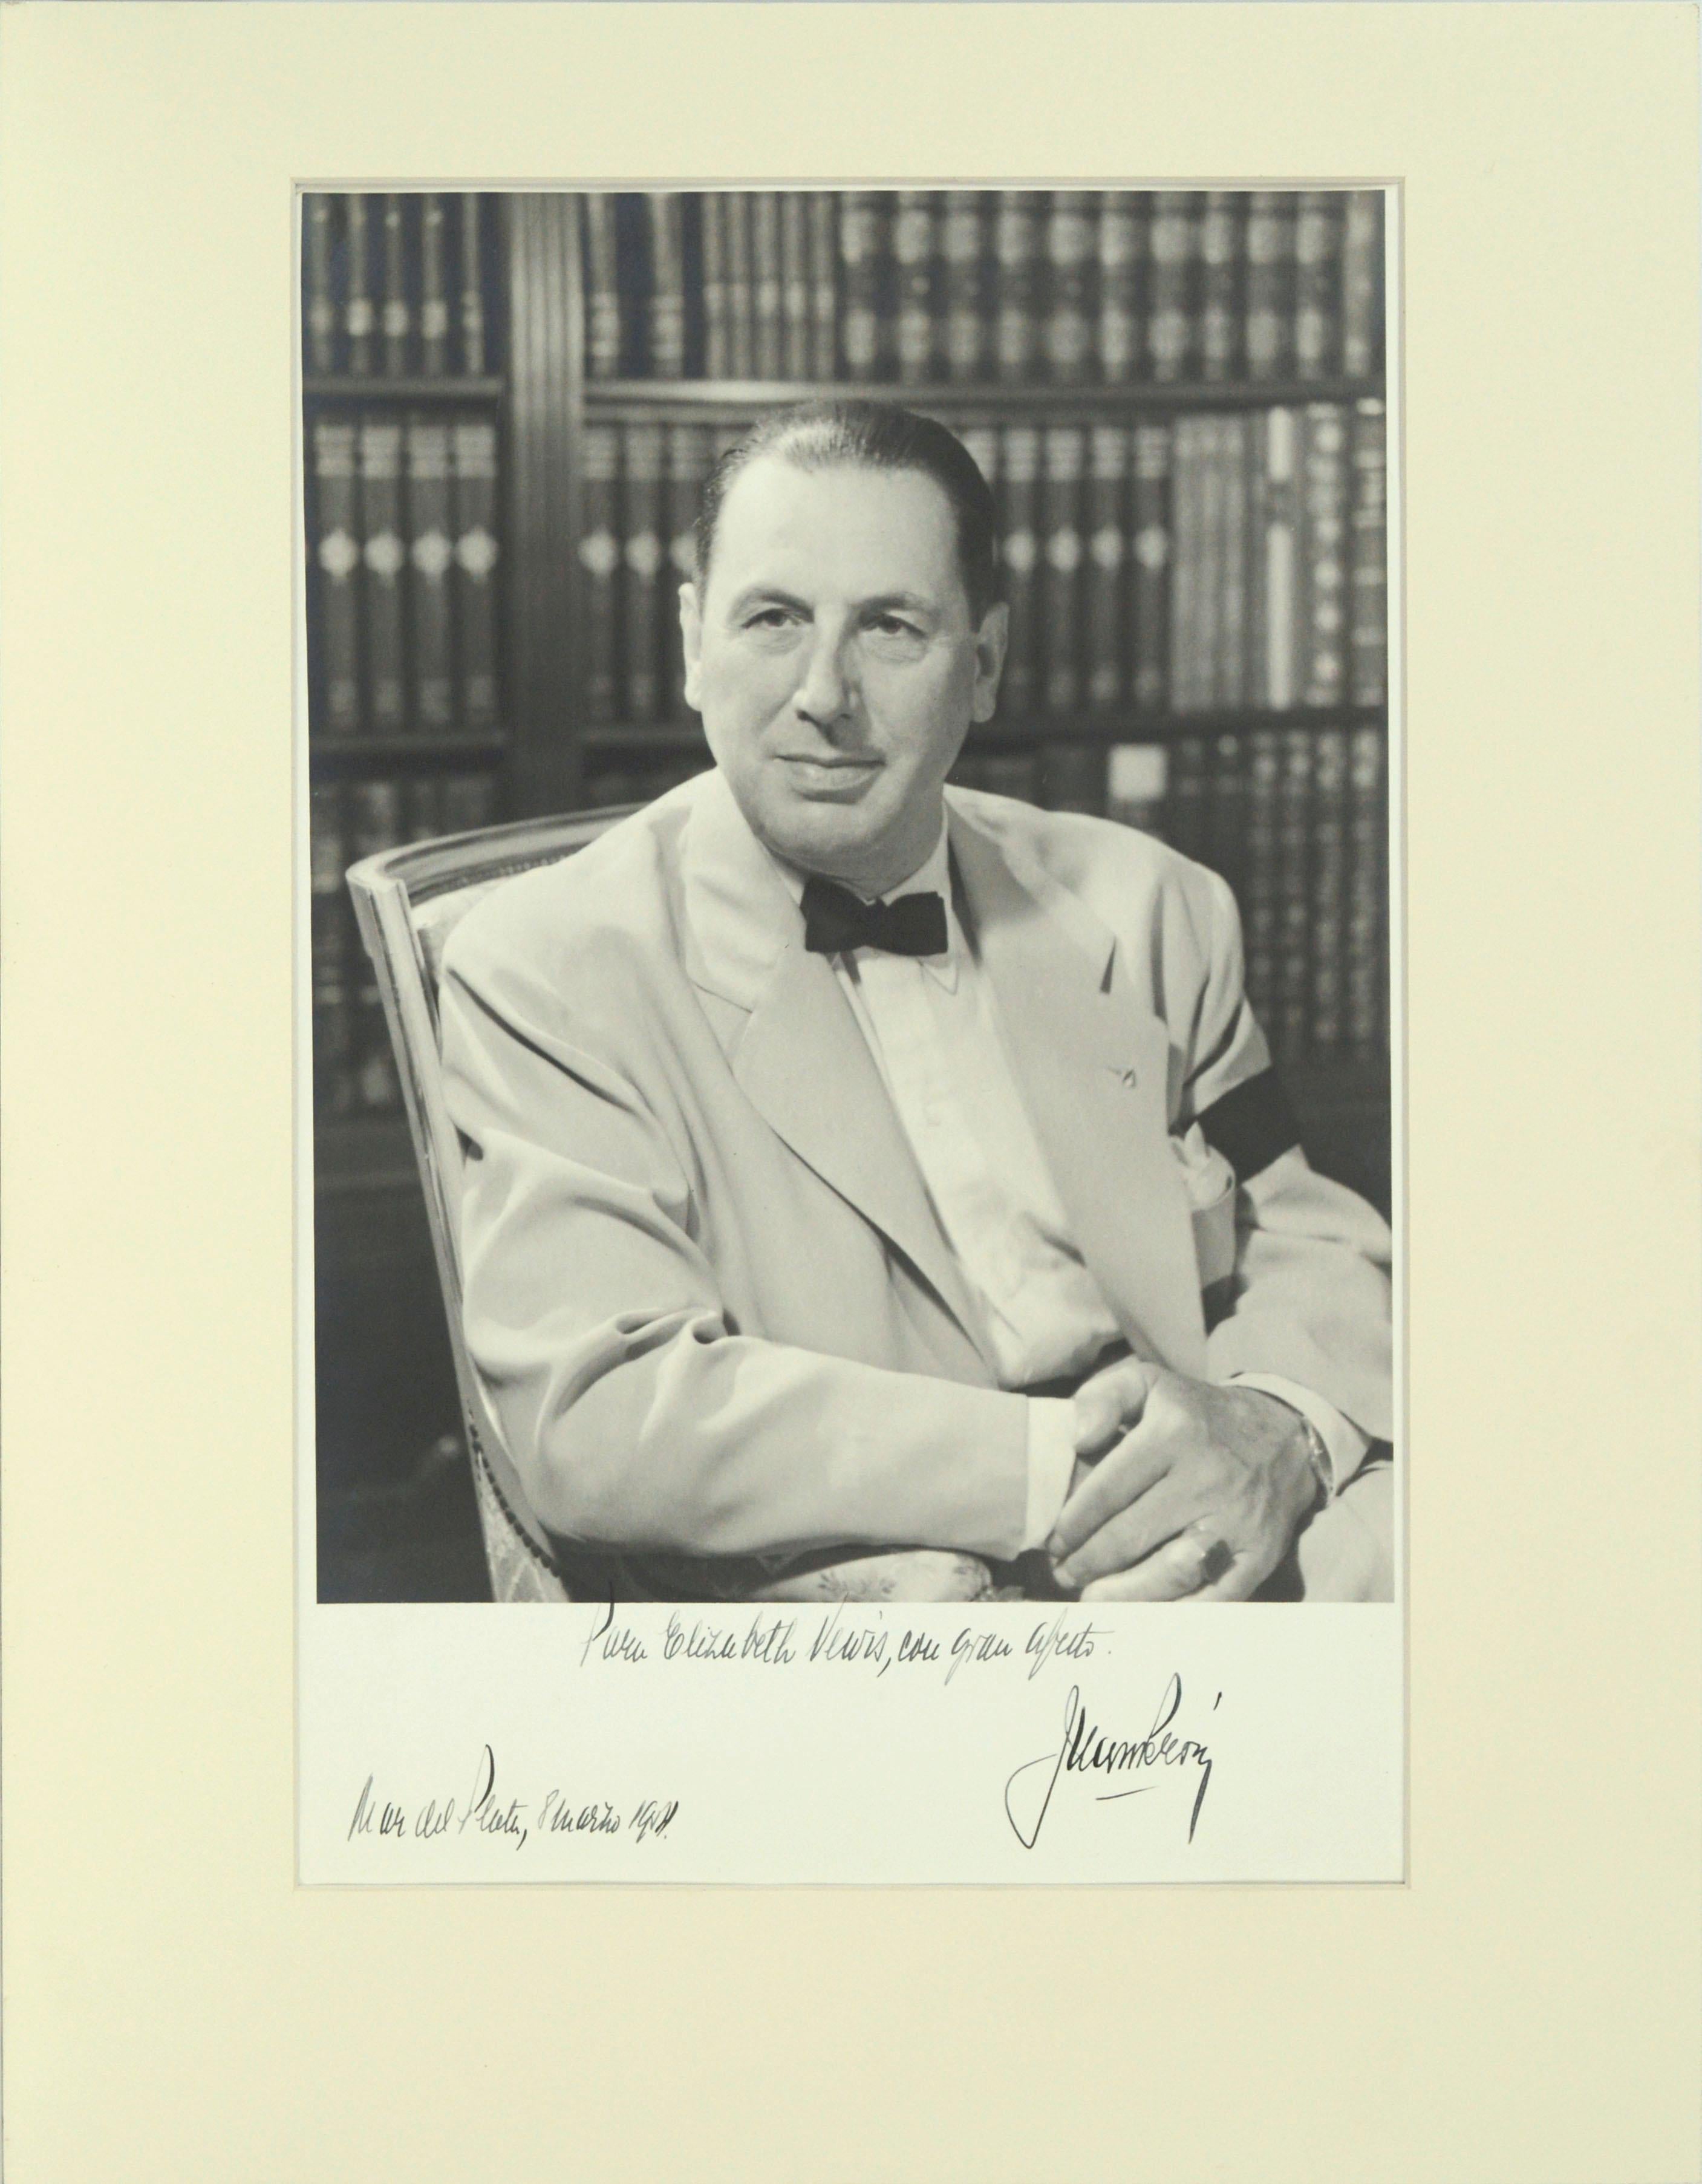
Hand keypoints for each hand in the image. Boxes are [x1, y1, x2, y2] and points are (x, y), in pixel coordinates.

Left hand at [1048, 1361, 1317, 1600]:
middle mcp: (1208, 1478)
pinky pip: (1212, 1598)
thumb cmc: (1197, 1415)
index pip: (1108, 1489)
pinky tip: (1141, 1615)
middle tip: (1064, 1573)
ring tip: (1091, 1598)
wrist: (1282, 1436)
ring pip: (1170, 1573)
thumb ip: (1103, 1398)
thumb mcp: (1149, 1383)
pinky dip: (1173, 1613)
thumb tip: (1077, 1439)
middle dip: (1087, 1562)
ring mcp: (1237, 1521)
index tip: (1054, 1541)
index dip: (1073, 1523)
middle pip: (1131, 1536)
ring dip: (1122, 1595)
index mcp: (1175, 1433)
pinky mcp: (1260, 1555)